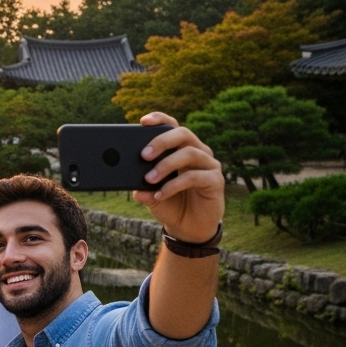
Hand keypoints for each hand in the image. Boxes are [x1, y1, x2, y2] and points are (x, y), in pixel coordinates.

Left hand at [135, 112, 224, 242]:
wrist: (188, 227)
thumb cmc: (170, 204)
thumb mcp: (150, 194)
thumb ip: (141, 187)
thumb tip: (130, 186)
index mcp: (180, 148)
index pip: (172, 126)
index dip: (160, 119)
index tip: (143, 121)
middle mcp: (197, 151)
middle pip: (183, 134)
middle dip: (161, 141)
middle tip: (143, 155)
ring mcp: (209, 165)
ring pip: (189, 153)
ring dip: (166, 165)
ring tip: (148, 179)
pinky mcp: (215, 181)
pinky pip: (194, 176)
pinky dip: (173, 185)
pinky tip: (160, 194)